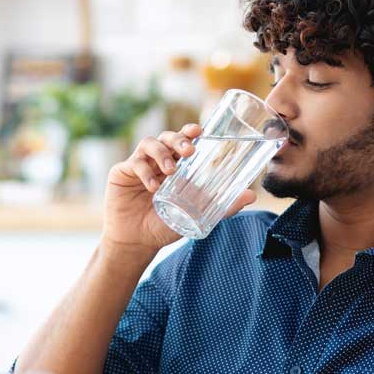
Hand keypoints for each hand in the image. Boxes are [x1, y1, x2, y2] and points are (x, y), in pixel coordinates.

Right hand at [100, 123, 257, 256]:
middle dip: (178, 138)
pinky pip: (134, 163)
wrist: (137, 242)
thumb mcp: (196, 216)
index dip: (190, 132)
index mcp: (175, 164)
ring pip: (149, 144)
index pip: (183, 141)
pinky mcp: (121, 173)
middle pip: (167, 137)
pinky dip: (144, 172)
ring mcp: (139, 165)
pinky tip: (153, 186)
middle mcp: (157, 160)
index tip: (200, 130)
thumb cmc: (165, 226)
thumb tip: (252, 197)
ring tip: (171, 170)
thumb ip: (222, 207)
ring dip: (161, 154)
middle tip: (189, 150)